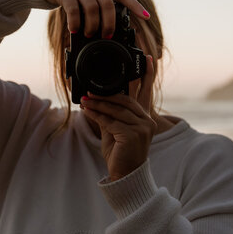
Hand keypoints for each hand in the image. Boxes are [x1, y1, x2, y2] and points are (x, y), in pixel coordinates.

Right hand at [39, 0, 148, 37]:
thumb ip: (95, 5)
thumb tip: (101, 29)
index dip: (136, 5)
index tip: (147, 17)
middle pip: (108, 4)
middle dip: (109, 23)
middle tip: (106, 36)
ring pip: (92, 7)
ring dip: (93, 25)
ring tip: (89, 34)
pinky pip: (73, 9)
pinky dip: (75, 22)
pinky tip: (74, 30)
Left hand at [80, 56, 156, 180]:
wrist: (125, 175)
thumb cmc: (120, 153)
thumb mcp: (115, 129)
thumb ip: (113, 114)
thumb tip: (97, 98)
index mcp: (146, 117)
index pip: (146, 91)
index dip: (147, 74)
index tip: (146, 57)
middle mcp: (147, 121)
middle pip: (126, 99)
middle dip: (106, 95)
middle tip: (90, 91)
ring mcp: (142, 127)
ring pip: (117, 109)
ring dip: (98, 105)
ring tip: (85, 101)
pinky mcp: (133, 134)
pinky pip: (111, 121)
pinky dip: (97, 115)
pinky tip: (87, 111)